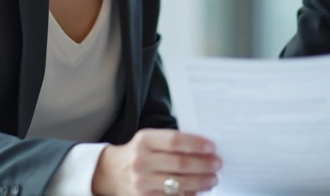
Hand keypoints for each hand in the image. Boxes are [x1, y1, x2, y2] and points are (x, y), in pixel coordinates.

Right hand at [92, 129, 221, 195]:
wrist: (112, 172)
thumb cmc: (140, 152)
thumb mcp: (151, 139)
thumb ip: (173, 142)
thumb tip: (205, 149)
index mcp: (144, 141)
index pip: (174, 141)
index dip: (196, 144)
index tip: (212, 147)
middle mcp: (141, 162)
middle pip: (179, 164)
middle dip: (203, 165)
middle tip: (217, 164)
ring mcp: (141, 183)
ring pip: (178, 184)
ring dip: (200, 182)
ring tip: (212, 178)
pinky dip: (189, 194)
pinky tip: (199, 189)